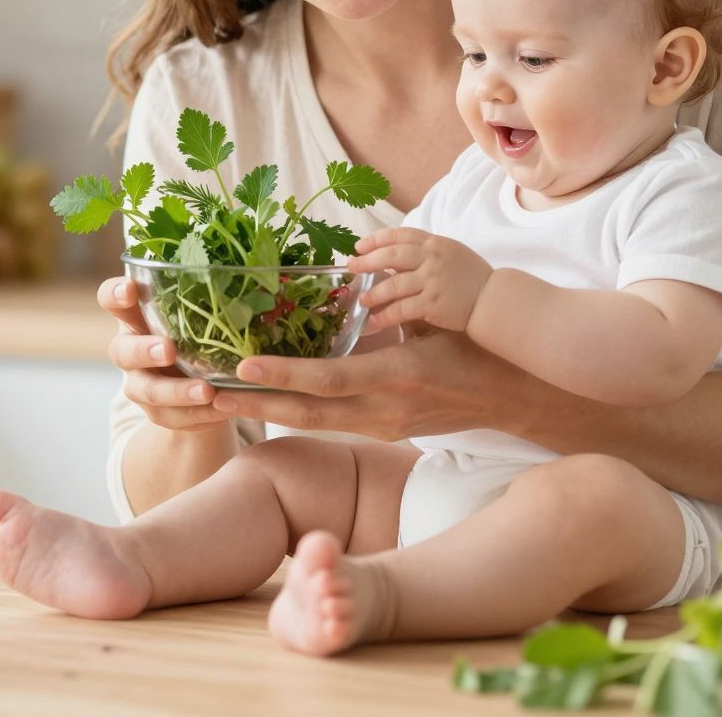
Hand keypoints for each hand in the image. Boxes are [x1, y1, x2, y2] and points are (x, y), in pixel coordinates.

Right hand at [100, 276, 234, 432]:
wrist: (200, 387)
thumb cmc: (198, 333)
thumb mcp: (199, 312)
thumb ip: (208, 296)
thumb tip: (254, 267)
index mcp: (135, 317)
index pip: (111, 299)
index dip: (114, 294)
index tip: (129, 289)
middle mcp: (130, 351)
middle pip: (122, 351)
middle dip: (144, 351)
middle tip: (168, 350)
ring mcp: (141, 385)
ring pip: (148, 392)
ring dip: (177, 392)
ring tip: (207, 391)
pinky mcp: (159, 413)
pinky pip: (174, 418)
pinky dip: (200, 415)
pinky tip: (223, 408)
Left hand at [216, 325, 510, 440]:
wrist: (512, 395)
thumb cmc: (476, 347)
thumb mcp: (433, 322)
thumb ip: (388, 311)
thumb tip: (344, 290)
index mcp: (398, 378)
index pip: (331, 382)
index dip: (285, 376)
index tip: (245, 365)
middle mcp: (385, 410)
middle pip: (309, 414)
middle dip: (257, 404)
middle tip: (209, 391)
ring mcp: (382, 427)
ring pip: (314, 423)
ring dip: (268, 409)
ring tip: (223, 397)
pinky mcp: (382, 431)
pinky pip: (330, 421)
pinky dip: (296, 409)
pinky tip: (265, 398)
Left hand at [349, 227, 494, 333]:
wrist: (494, 299)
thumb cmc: (472, 277)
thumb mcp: (451, 253)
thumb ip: (426, 251)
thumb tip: (395, 254)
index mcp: (435, 243)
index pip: (400, 235)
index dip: (376, 239)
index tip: (360, 246)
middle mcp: (432, 258)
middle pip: (391, 255)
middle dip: (367, 261)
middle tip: (352, 267)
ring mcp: (432, 281)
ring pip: (393, 284)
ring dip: (373, 292)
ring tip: (361, 299)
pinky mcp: (433, 303)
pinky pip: (402, 309)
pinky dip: (385, 316)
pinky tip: (374, 321)